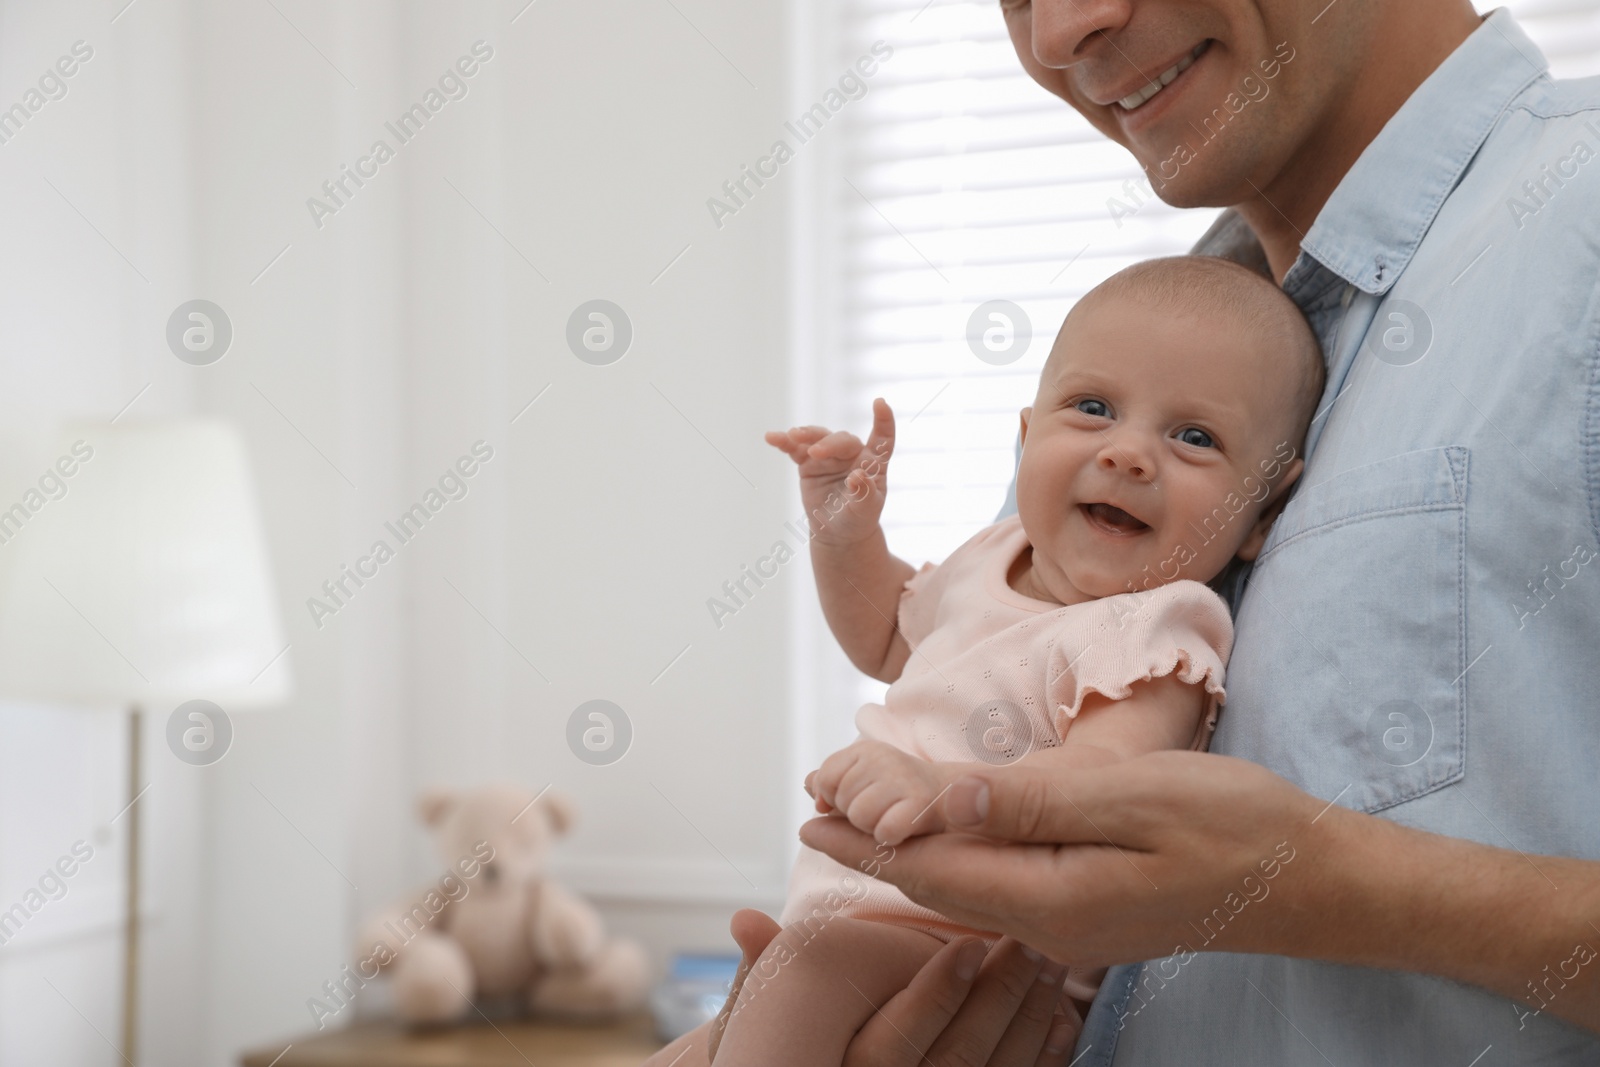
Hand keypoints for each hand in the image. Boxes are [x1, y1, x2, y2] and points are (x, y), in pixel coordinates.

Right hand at [707, 909, 1081, 1065]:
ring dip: (1029, 1020)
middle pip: (958, 1058)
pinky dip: (1043, 1056)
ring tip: (1051, 964)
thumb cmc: (775, 1046)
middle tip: (1030, 943)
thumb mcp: (757, 1017)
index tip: (971, 945)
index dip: (938, 994)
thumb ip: (762, 972)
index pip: (898, 1041)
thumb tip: (744, 919)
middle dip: (1000, 1000)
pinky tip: (1061, 1015)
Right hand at [765, 397, 894, 546]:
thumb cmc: (858, 518)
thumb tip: (857, 476)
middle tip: (814, 452)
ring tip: (791, 436)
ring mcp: (829, 455)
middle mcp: (852, 454)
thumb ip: (864, 492)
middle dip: (828, 443)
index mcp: (873, 463)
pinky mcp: (808, 461)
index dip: (884, 421)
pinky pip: (796, 448)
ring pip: (818, 437)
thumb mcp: (865, 510)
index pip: (882, 439)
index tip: (880, 403)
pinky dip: (784, 442)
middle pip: (842, 440)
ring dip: (805, 434)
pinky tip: (772, 437)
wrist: (837, 531)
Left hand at [799, 750, 1334, 967]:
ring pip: (971, 889)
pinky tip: (953, 840)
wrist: (1313, 880)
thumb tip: (946, 797)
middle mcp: (1052, 924)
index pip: (935, 869)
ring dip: (915, 855)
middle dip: (876, 851)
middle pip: (942, 886)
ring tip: (864, 825)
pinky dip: (963, 859)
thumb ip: (1034, 801)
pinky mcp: (1095, 911)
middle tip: (816, 816)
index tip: (813, 814)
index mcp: (1053, 896)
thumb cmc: (1235, 826)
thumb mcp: (1133, 797)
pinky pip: (1006, 888)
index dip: (869, 841)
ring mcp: (1076, 924)